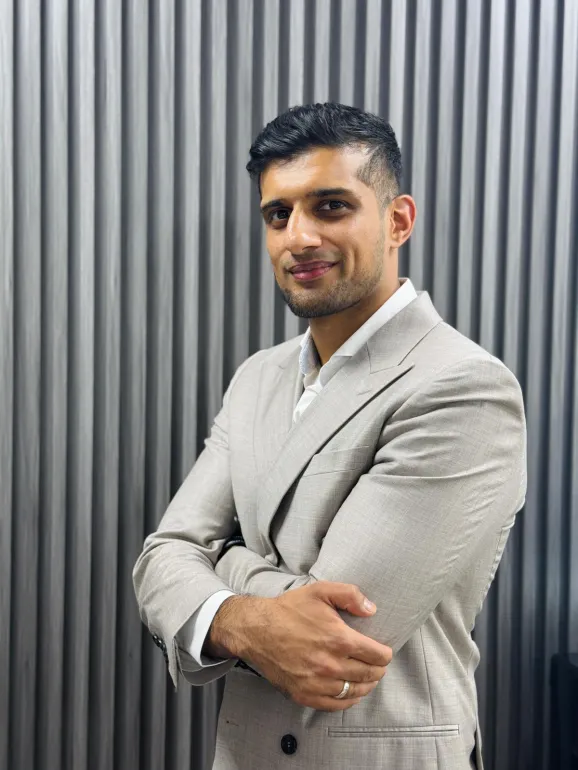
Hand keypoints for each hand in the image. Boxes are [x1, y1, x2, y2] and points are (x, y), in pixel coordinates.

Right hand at [206, 581, 392, 711]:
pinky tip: (350, 693)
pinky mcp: (304, 695)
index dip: (385, 654)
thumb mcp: (320, 591)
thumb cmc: (288, 610)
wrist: (256, 630)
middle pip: (369, 675)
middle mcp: (331, 665)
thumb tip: (372, 609)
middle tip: (378, 665)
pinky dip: (347, 700)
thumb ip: (350, 595)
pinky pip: (335, 705)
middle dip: (378, 670)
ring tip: (368, 679)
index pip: (377, 655)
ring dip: (366, 686)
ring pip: (354, 692)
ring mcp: (317, 683)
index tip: (384, 652)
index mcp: (339, 639)